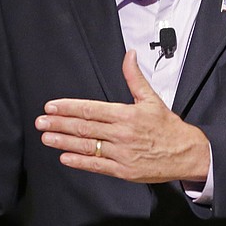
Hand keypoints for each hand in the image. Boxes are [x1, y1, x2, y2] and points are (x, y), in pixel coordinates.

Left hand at [35, 50, 209, 183]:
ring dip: (63, 142)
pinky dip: (79, 162)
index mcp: (126, 114)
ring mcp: (121, 153)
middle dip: (59, 123)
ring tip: (46, 137)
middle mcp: (121, 134)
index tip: (51, 106)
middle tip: (40, 122)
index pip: (90, 109)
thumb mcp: (151, 98)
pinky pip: (97, 166)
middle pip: (84, 127)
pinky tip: (65, 158)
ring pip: (87, 146)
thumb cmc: (167, 126)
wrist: (185, 153)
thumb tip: (129, 55)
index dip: (68, 107)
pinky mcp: (123, 170)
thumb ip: (135, 77)